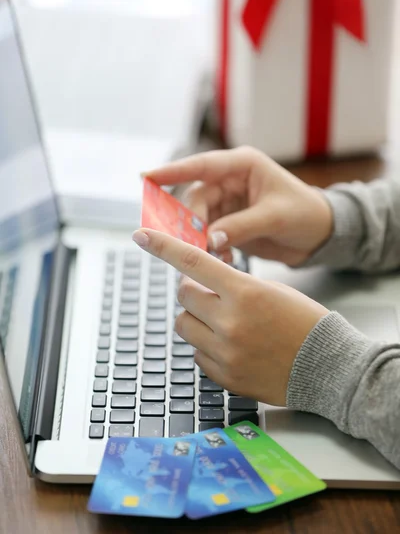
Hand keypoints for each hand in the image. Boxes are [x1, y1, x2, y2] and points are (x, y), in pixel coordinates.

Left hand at [132, 228, 328, 404]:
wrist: (329, 368)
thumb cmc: (306, 322)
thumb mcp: (273, 290)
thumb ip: (234, 286)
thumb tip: (200, 283)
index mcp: (246, 292)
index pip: (193, 262)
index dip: (163, 246)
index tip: (140, 235)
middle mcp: (230, 321)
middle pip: (184, 295)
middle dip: (193, 290)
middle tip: (211, 293)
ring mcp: (225, 352)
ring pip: (184, 324)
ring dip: (197, 319)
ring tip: (224, 323)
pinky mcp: (224, 376)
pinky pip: (197, 354)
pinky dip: (207, 347)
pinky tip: (234, 347)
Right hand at [144, 146, 332, 265]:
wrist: (320, 236)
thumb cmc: (306, 215)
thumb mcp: (275, 216)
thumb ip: (241, 225)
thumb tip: (210, 240)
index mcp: (243, 166)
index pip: (202, 165)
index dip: (172, 171)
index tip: (146, 177)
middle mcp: (230, 181)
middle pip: (195, 198)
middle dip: (190, 222)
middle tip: (194, 245)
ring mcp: (228, 202)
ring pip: (198, 219)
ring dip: (200, 239)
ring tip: (215, 255)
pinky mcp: (229, 222)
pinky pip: (208, 233)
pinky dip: (211, 248)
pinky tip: (225, 258)